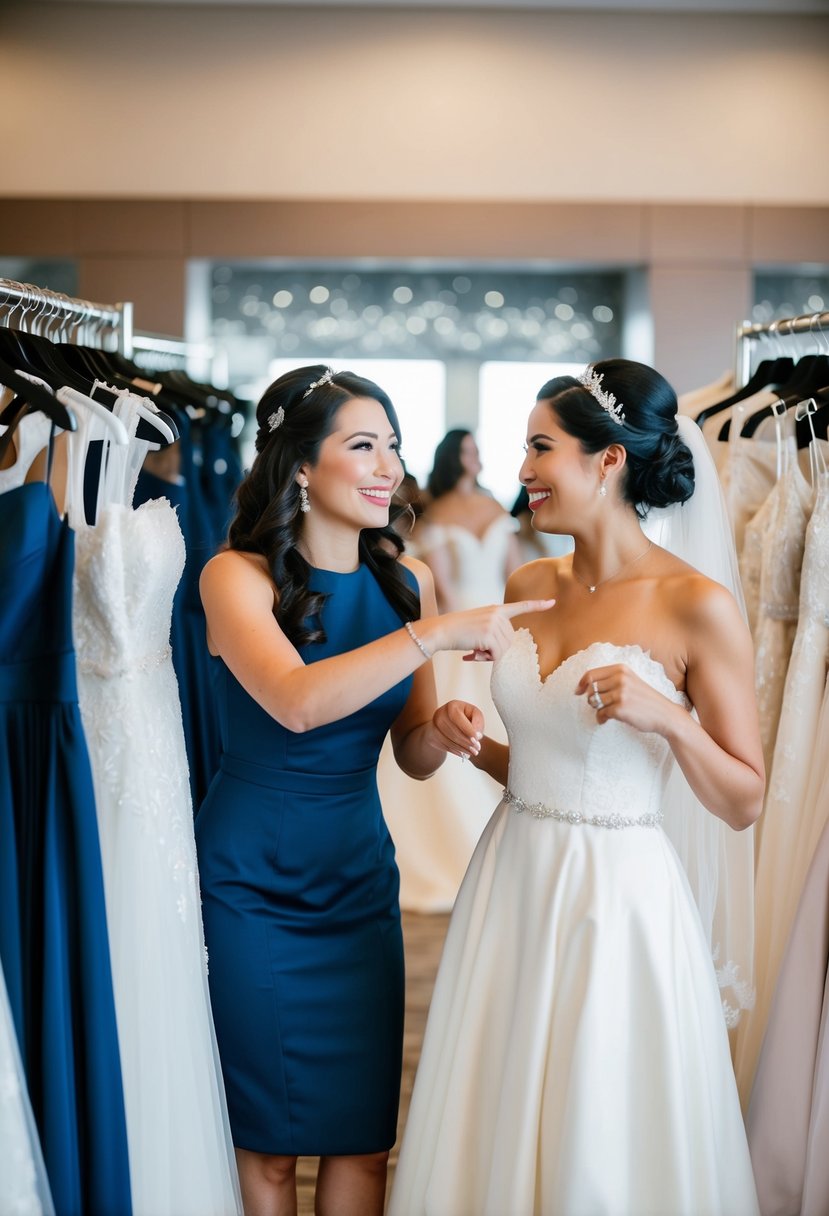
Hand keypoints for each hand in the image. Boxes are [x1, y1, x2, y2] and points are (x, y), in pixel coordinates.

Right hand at [427, 700, 484, 759]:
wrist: (448, 721)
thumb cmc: (465, 716)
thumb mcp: (474, 714)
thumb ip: (478, 722)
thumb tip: (477, 736)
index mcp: (451, 706)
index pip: (458, 719)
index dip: (468, 729)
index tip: (477, 738)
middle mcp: (440, 715)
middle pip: (454, 732)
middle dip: (467, 742)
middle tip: (477, 749)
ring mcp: (434, 726)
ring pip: (449, 741)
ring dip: (463, 749)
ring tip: (473, 753)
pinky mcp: (432, 737)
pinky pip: (444, 746)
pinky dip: (456, 751)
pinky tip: (464, 753)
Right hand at [433, 598, 555, 662]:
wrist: (441, 631)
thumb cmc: (457, 632)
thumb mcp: (478, 626)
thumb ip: (494, 632)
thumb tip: (502, 652)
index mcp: (496, 610)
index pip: (520, 606)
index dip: (537, 605)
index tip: (552, 603)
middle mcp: (497, 614)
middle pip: (509, 640)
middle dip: (495, 650)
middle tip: (477, 652)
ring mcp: (494, 623)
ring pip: (503, 649)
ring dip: (489, 656)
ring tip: (473, 652)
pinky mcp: (489, 634)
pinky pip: (496, 654)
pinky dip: (485, 659)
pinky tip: (471, 655)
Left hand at [575, 663, 677, 734]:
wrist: (664, 714)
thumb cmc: (645, 700)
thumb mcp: (631, 681)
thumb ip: (611, 679)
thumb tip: (584, 685)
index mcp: (621, 669)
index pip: (591, 674)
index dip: (581, 683)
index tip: (577, 691)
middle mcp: (620, 678)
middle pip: (591, 689)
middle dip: (592, 699)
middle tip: (602, 705)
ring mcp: (620, 693)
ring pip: (594, 702)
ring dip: (597, 709)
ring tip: (607, 712)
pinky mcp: (620, 708)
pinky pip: (600, 714)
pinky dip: (601, 719)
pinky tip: (607, 720)